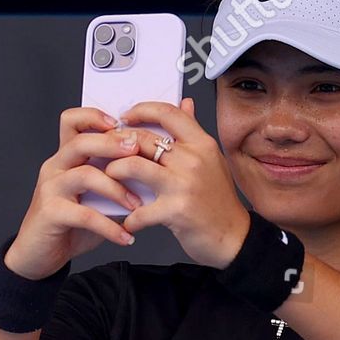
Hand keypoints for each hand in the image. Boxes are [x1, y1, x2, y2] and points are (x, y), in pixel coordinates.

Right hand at [5, 106, 157, 279]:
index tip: (122, 123)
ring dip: (117, 188)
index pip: (72, 121)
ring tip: (137, 205)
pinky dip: (109, 227)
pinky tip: (126, 236)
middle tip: (138, 151)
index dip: (94, 116)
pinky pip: (85, 215)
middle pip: (81, 141)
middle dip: (112, 143)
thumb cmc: (70, 224)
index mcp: (66, 157)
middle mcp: (55, 167)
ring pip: (85, 175)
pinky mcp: (51, 213)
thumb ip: (114, 181)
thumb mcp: (94, 197)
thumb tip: (151, 172)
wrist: (39, 254)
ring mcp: (51, 189)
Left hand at [107, 98, 250, 268]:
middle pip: (143, 139)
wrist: (233, 237)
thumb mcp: (211, 159)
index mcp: (201, 144)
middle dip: (116, 143)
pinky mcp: (176, 210)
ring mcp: (184, 184)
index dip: (141, 110)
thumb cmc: (219, 200)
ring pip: (134, 165)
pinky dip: (129, 217)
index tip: (126, 117)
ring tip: (109, 177)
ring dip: (114, 171)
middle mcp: (193, 160)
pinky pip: (139, 210)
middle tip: (105, 150)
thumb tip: (185, 103)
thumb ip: (193, 132)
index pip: (168, 113)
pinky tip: (129, 220)